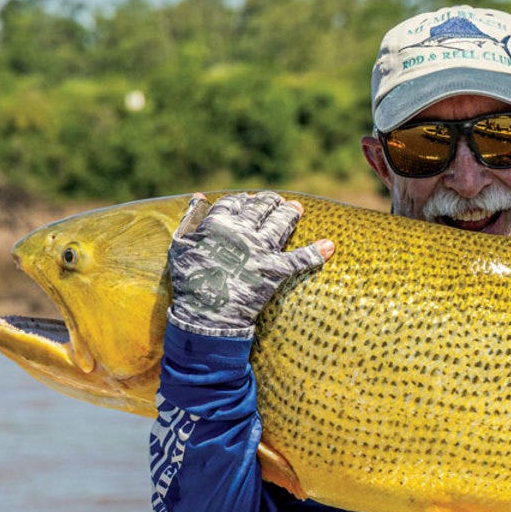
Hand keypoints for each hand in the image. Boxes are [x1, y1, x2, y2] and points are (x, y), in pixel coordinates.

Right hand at [168, 191, 333, 336]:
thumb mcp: (180, 245)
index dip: (243, 200)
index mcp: (218, 224)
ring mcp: (261, 250)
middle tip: (277, 201)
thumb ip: (190, 218)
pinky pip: (300, 259)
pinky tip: (329, 245)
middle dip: (270, 202)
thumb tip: (199, 196)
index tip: (249, 200)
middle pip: (261, 208)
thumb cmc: (190, 280)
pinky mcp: (276, 270)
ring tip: (297, 208)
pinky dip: (316, 252)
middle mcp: (242, 232)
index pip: (235, 203)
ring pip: (281, 223)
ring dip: (291, 213)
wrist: (205, 315)